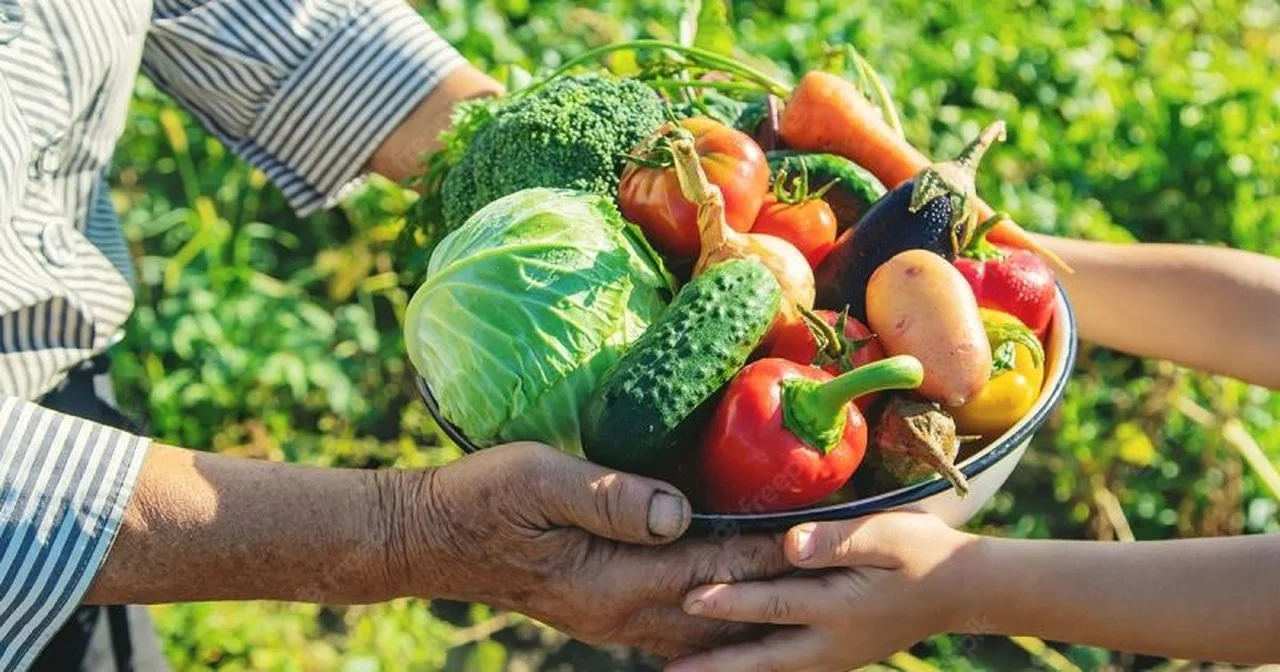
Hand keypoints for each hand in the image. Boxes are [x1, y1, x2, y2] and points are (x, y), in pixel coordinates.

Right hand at [393, 442, 791, 657]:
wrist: (431, 539)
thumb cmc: (483, 501)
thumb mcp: (539, 482)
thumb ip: (608, 497)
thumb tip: (676, 511)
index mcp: (613, 580)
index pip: (714, 566)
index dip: (772, 551)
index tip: (826, 536)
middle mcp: (620, 611)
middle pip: (720, 604)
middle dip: (778, 586)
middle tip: (836, 568)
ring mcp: (610, 617)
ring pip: (700, 623)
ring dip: (751, 607)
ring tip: (803, 591)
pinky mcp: (600, 608)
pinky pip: (672, 622)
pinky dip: (713, 615)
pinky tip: (734, 605)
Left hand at [665, 511, 980, 670]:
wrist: (962, 589)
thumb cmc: (923, 552)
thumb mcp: (888, 535)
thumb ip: (837, 541)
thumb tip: (789, 544)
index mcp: (839, 608)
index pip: (772, 604)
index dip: (729, 602)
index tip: (689, 600)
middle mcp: (831, 642)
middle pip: (762, 658)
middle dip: (714, 665)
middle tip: (669, 671)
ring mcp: (834, 656)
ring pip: (772, 669)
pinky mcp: (837, 656)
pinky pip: (787, 666)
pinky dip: (756, 667)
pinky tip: (730, 665)